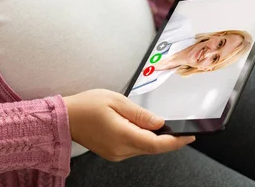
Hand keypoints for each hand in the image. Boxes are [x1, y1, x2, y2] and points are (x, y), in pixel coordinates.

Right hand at [63, 89, 194, 160]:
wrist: (65, 118)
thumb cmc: (86, 105)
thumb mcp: (116, 100)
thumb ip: (140, 113)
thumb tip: (159, 122)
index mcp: (123, 135)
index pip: (157, 144)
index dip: (176, 142)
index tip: (189, 136)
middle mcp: (120, 150)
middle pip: (152, 148)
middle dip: (166, 138)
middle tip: (176, 126)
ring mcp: (116, 154)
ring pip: (143, 149)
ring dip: (152, 138)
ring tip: (151, 122)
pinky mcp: (112, 154)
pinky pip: (133, 148)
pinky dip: (141, 139)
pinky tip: (138, 128)